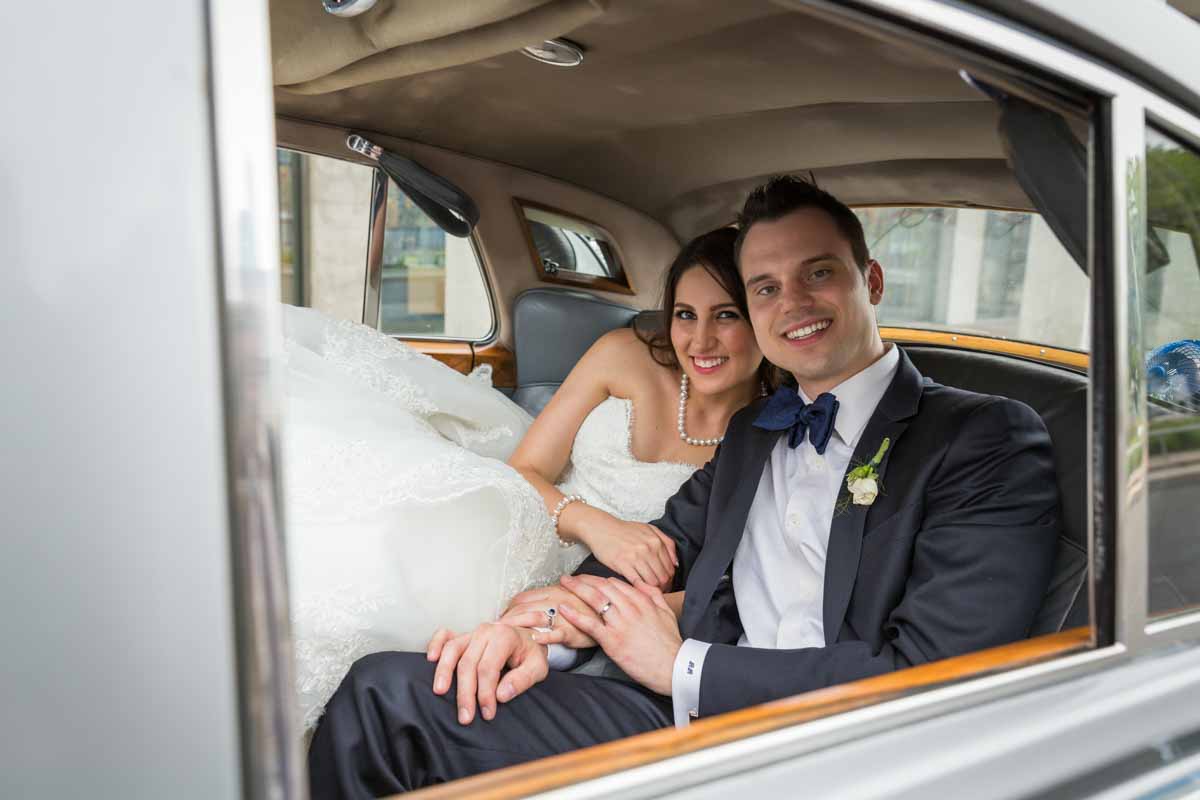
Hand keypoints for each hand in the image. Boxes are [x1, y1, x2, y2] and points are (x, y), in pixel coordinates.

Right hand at [425, 623, 548, 724]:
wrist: (529, 638)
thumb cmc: (531, 654)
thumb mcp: (538, 667)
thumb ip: (523, 680)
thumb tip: (501, 695)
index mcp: (505, 636)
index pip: (488, 668)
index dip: (485, 693)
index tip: (487, 714)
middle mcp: (486, 631)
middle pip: (468, 663)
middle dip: (465, 693)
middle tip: (465, 717)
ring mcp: (472, 632)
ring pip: (452, 650)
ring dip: (444, 672)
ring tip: (439, 692)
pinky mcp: (464, 636)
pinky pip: (445, 636)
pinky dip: (436, 645)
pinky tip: (431, 659)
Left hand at [499, 584, 598, 647]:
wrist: (610, 614)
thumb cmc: (588, 606)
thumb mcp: (568, 593)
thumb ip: (550, 594)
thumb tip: (529, 599)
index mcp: (552, 591)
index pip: (522, 598)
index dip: (508, 608)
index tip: (500, 619)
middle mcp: (554, 600)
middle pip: (522, 608)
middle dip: (506, 619)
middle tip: (493, 630)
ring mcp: (563, 615)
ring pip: (534, 617)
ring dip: (517, 625)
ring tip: (503, 635)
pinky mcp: (572, 631)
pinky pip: (556, 633)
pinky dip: (544, 636)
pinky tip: (534, 639)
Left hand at [556, 575, 681, 695]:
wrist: (673, 666)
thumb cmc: (669, 643)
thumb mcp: (666, 613)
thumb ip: (653, 595)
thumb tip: (640, 583)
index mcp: (642, 601)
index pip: (616, 583)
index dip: (598, 579)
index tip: (588, 579)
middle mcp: (630, 608)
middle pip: (602, 587)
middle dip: (583, 579)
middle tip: (569, 578)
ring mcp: (620, 624)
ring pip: (594, 600)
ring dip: (576, 589)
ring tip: (563, 584)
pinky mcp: (612, 641)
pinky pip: (590, 624)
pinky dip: (575, 615)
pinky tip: (563, 608)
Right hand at [582, 520, 677, 589]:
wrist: (602, 528)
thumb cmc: (625, 530)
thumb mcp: (649, 529)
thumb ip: (666, 543)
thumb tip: (676, 563)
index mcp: (656, 542)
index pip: (670, 568)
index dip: (669, 579)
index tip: (665, 584)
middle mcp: (648, 549)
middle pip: (663, 577)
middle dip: (663, 587)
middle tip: (658, 591)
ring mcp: (635, 557)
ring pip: (652, 582)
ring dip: (652, 589)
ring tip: (649, 592)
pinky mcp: (622, 564)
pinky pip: (637, 582)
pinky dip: (640, 588)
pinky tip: (639, 589)